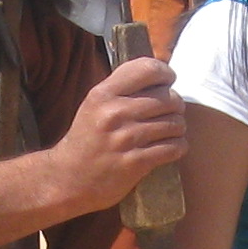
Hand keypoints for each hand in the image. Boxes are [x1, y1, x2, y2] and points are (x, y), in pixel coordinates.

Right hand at [53, 56, 188, 208]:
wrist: (69, 178)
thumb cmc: (87, 139)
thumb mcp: (95, 105)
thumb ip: (122, 88)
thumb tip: (161, 75)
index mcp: (103, 94)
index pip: (148, 69)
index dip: (165, 74)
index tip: (168, 82)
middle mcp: (114, 113)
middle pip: (168, 98)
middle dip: (175, 105)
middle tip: (169, 113)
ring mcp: (126, 138)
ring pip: (175, 123)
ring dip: (178, 128)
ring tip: (169, 131)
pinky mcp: (136, 162)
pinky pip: (174, 147)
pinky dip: (178, 147)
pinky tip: (170, 147)